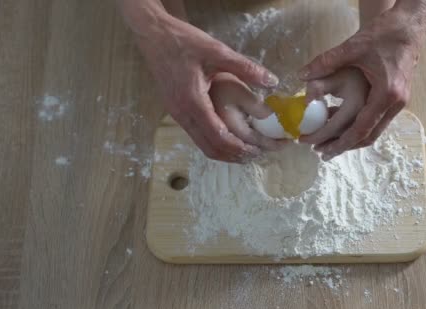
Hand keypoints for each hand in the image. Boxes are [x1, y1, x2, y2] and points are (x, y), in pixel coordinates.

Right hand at [129, 9, 278, 162]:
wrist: (153, 35)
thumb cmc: (183, 42)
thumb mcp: (217, 51)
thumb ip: (245, 67)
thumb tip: (272, 81)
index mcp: (192, 101)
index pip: (218, 137)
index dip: (239, 148)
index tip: (258, 150)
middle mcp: (182, 114)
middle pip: (210, 147)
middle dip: (234, 155)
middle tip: (256, 155)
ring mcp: (177, 114)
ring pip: (202, 144)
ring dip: (225, 151)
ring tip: (246, 150)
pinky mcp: (177, 111)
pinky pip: (197, 135)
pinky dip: (215, 142)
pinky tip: (230, 137)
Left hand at [299, 2, 425, 159]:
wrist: (410, 25)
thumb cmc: (385, 34)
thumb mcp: (353, 47)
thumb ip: (326, 62)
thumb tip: (301, 75)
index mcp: (385, 94)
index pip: (361, 128)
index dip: (340, 142)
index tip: (322, 150)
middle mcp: (395, 103)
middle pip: (368, 136)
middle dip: (344, 146)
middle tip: (322, 153)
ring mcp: (398, 102)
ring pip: (373, 130)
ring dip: (351, 138)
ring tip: (328, 142)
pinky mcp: (396, 98)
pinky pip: (376, 120)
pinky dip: (359, 125)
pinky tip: (339, 120)